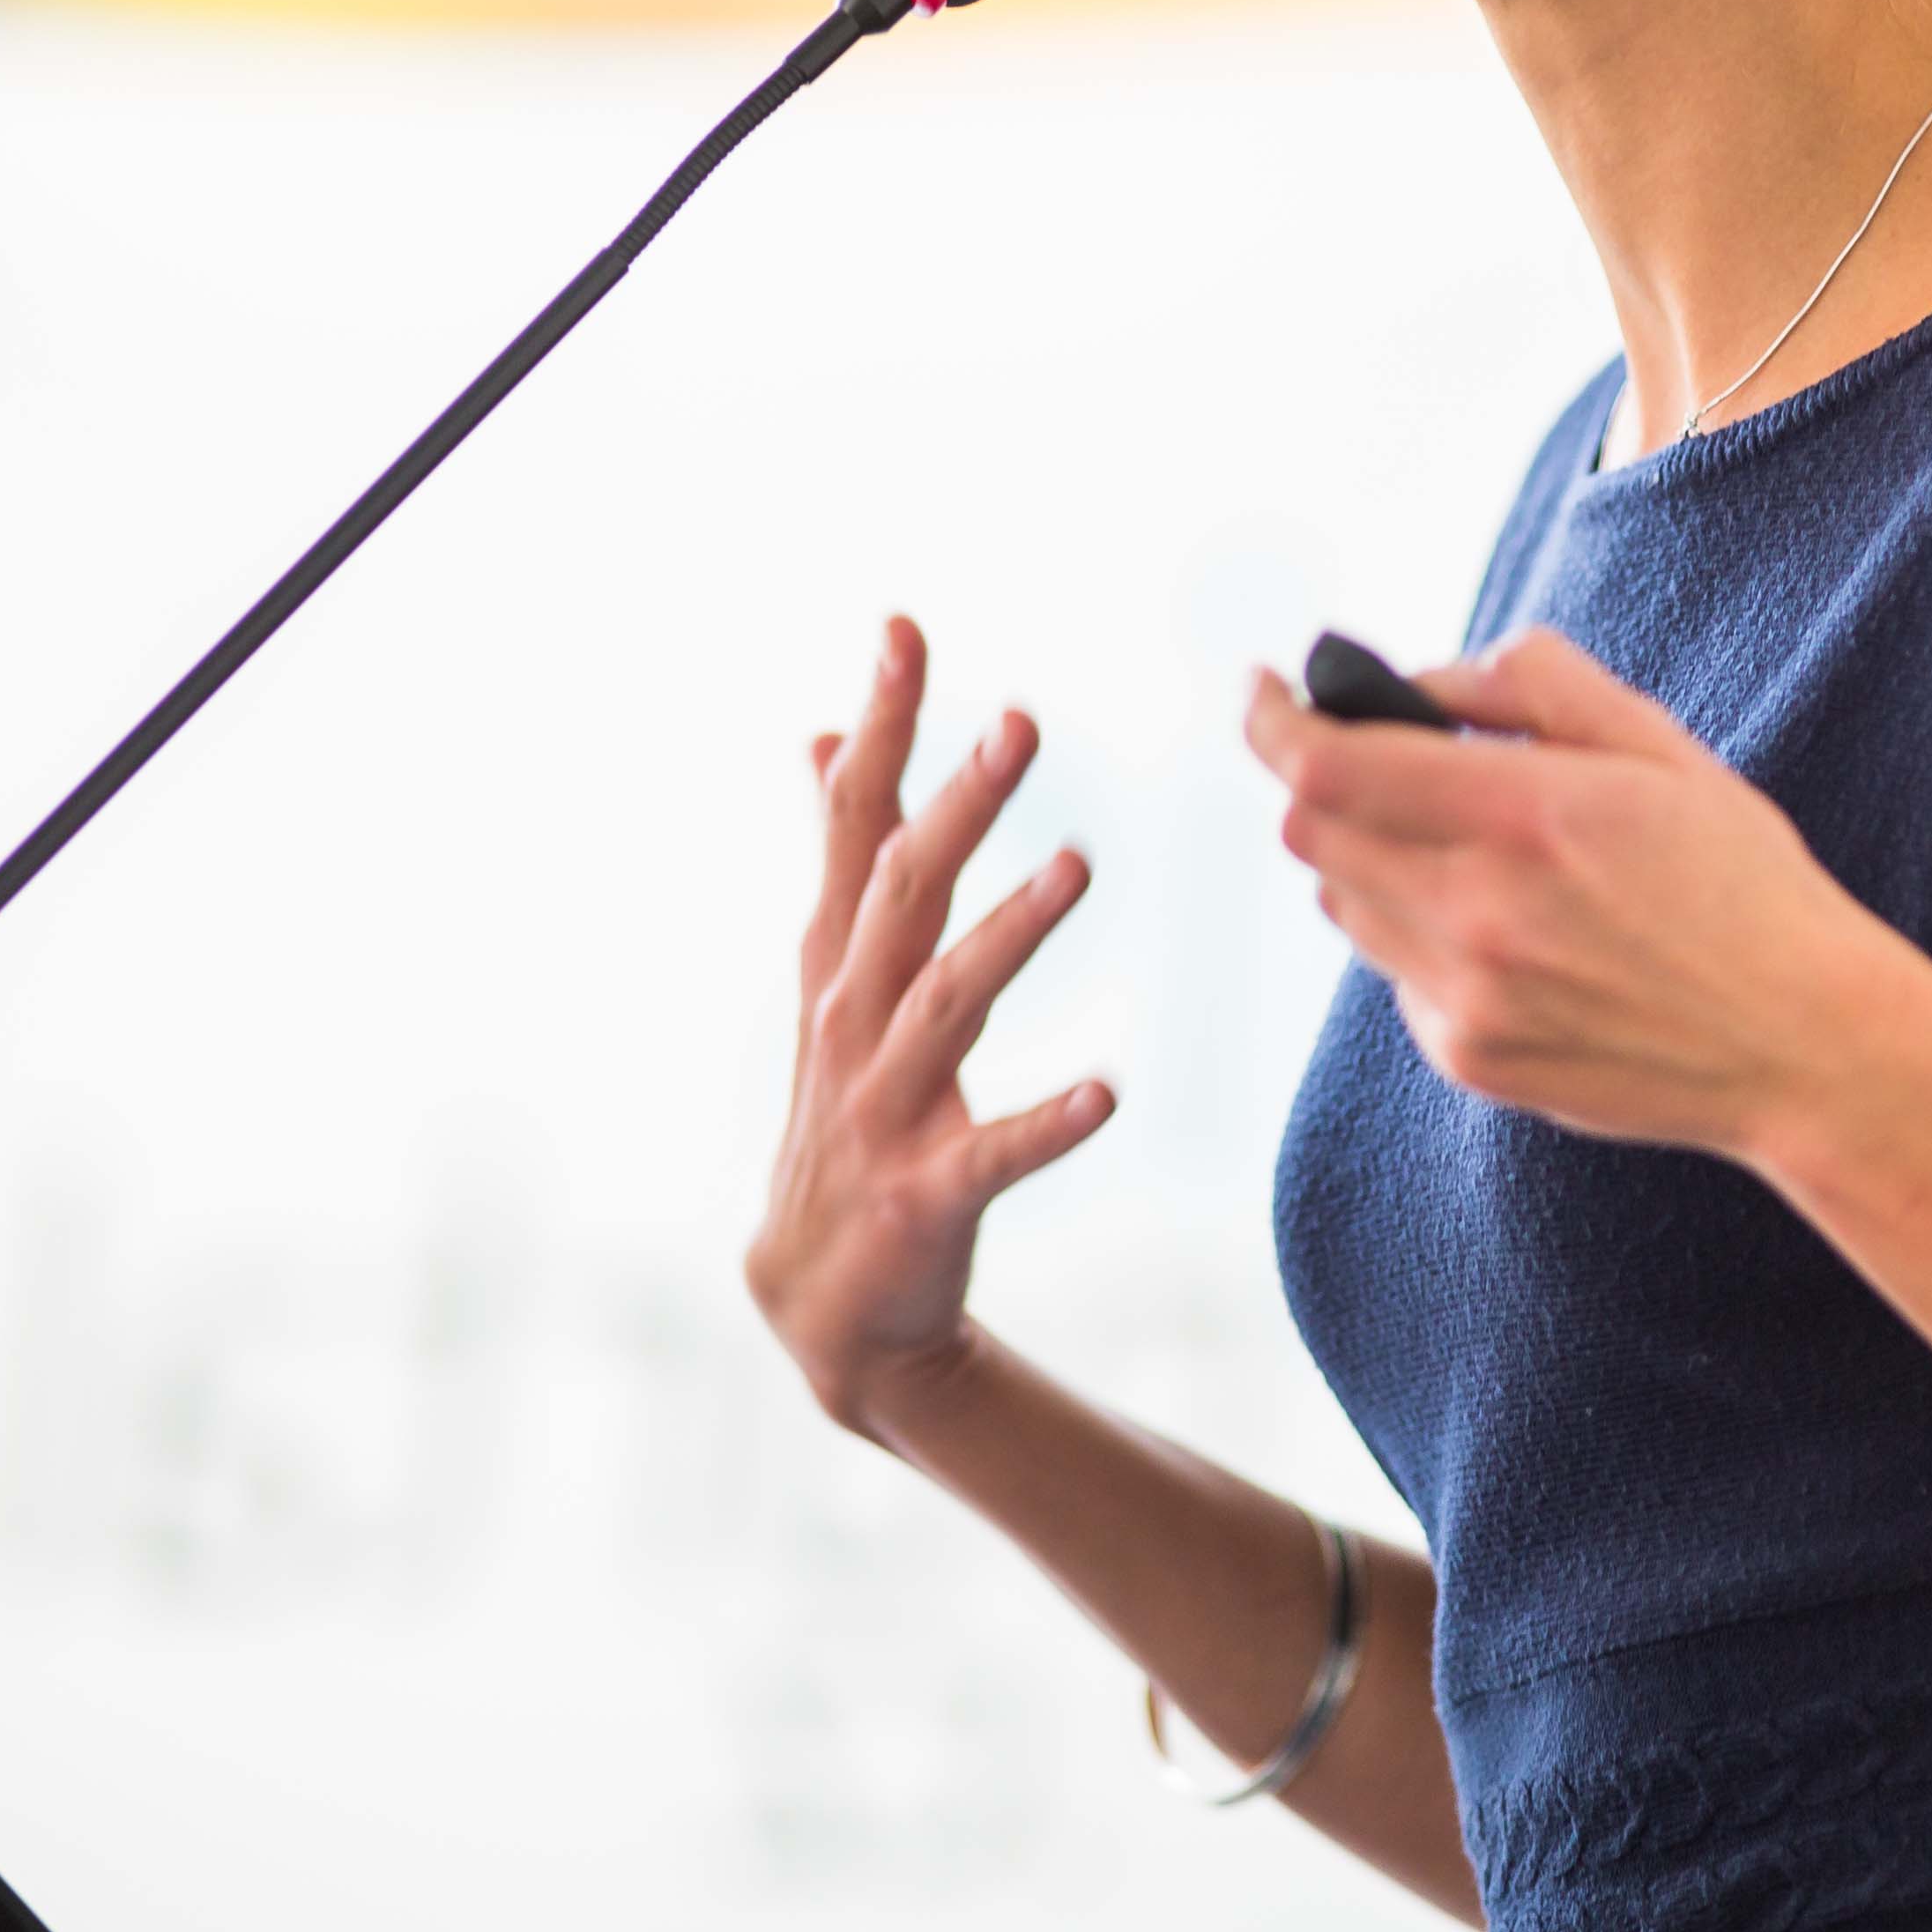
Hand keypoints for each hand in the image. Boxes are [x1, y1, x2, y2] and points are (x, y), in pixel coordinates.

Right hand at [747, 617, 1114, 1436]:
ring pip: (944, 1005)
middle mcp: (850, 1021)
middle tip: (1020, 721)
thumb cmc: (846, 1114)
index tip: (904, 629)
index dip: (879, 727)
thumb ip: (840, 858)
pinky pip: (990, 1153)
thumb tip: (822, 734)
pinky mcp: (925, 1196)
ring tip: (1078, 864)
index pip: (852, 823)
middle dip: (955, 805)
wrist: (822, 1302)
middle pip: (901, 894)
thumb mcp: (834, 979)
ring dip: (1008, 934)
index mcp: (839, 963)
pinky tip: (1108, 1094)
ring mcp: (881, 1110)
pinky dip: (1045, 1124)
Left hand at [1240, 627, 1920, 1159]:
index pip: (1325, 763)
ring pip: (1345, 902)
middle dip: (1324, 778)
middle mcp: (1475, 912)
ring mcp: (1464, 997)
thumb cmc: (1742, 883)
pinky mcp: (1467, 1057)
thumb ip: (1531, 684)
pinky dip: (1419, 932)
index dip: (1271, 718)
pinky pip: (1394, 973)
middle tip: (1378, 757)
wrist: (1802, 1046)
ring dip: (1372, 854)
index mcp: (1524, 813)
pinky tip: (1511, 931)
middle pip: (1313, 831)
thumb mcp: (1658, 745)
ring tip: (1468, 846)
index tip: (1261, 687)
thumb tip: (1421, 680)